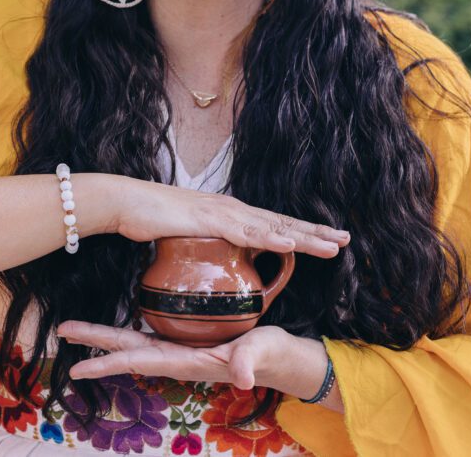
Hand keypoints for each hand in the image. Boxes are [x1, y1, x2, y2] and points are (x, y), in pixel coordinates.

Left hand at [56, 320, 289, 390]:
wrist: (281, 361)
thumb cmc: (270, 354)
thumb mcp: (261, 352)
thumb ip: (249, 361)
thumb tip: (240, 376)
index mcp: (186, 360)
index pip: (139, 360)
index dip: (108, 362)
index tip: (78, 366)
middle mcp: (176, 357)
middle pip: (127, 349)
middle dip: (94, 342)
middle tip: (62, 331)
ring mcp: (180, 350)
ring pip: (134, 344)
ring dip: (105, 338)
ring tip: (76, 330)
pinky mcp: (187, 342)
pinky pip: (149, 339)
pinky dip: (127, 335)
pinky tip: (116, 330)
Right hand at [114, 177, 348, 258]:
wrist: (124, 203)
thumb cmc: (149, 220)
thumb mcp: (184, 238)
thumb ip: (201, 248)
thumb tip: (208, 266)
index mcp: (229, 213)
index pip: (272, 225)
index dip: (301, 233)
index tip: (327, 240)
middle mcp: (232, 209)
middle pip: (281, 224)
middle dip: (315, 233)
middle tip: (346, 239)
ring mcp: (223, 213)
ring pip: (273, 228)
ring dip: (305, 237)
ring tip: (334, 245)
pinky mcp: (209, 220)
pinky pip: (246, 233)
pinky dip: (272, 239)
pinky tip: (293, 245)